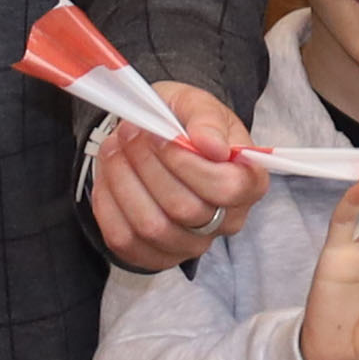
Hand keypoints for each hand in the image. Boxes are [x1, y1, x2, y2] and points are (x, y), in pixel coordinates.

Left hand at [96, 83, 273, 275]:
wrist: (159, 139)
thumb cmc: (184, 123)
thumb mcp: (197, 104)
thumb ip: (207, 119)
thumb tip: (212, 146)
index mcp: (249, 183)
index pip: (228, 189)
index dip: (188, 164)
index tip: (162, 136)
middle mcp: (226, 221)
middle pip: (185, 209)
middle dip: (149, 166)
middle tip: (130, 134)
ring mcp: (191, 244)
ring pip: (152, 227)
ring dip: (124, 182)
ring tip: (116, 149)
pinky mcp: (155, 255)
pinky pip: (125, 240)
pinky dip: (109, 204)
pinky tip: (111, 176)